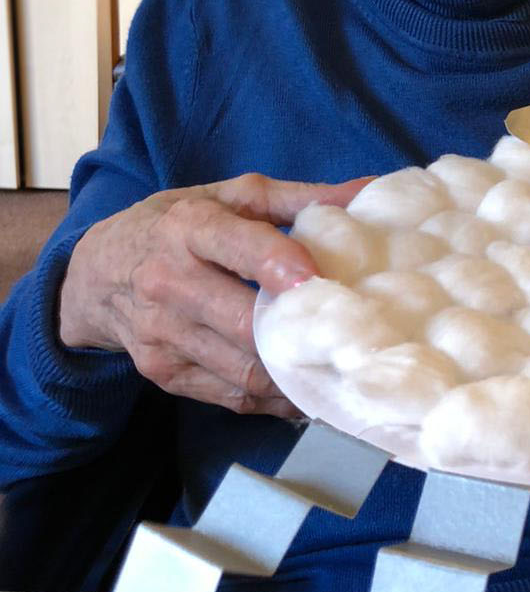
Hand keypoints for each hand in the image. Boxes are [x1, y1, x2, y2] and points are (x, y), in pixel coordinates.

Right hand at [59, 172, 370, 416]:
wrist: (96, 273)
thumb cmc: (178, 226)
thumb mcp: (232, 197)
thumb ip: (303, 198)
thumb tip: (371, 192)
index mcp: (189, 228)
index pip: (236, 246)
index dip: (279, 264)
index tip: (317, 280)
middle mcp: (170, 282)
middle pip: (244, 323)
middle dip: (302, 335)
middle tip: (358, 338)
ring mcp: (164, 335)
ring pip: (244, 370)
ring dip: (298, 376)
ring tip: (344, 370)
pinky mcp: (165, 374)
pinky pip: (234, 398)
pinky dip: (277, 399)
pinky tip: (308, 388)